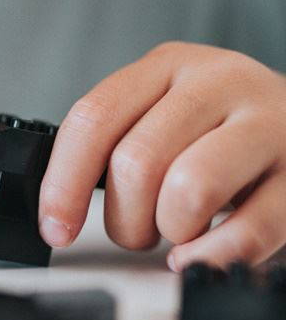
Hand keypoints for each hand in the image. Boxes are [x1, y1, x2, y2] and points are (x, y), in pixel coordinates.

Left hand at [38, 41, 285, 269]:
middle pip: (136, 161)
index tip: (55, 226)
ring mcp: (267, 124)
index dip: (62, 182)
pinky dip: (211, 254)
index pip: (93, 118)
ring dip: (170, 230)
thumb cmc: (219, 127)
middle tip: (137, 229)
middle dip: (124, 218)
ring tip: (179, 230)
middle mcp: (216, 83)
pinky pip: (248, 230)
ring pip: (188, 189)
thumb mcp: (163, 112)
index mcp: (167, 65)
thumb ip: (115, 141)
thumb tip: (58, 206)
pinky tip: (205, 252)